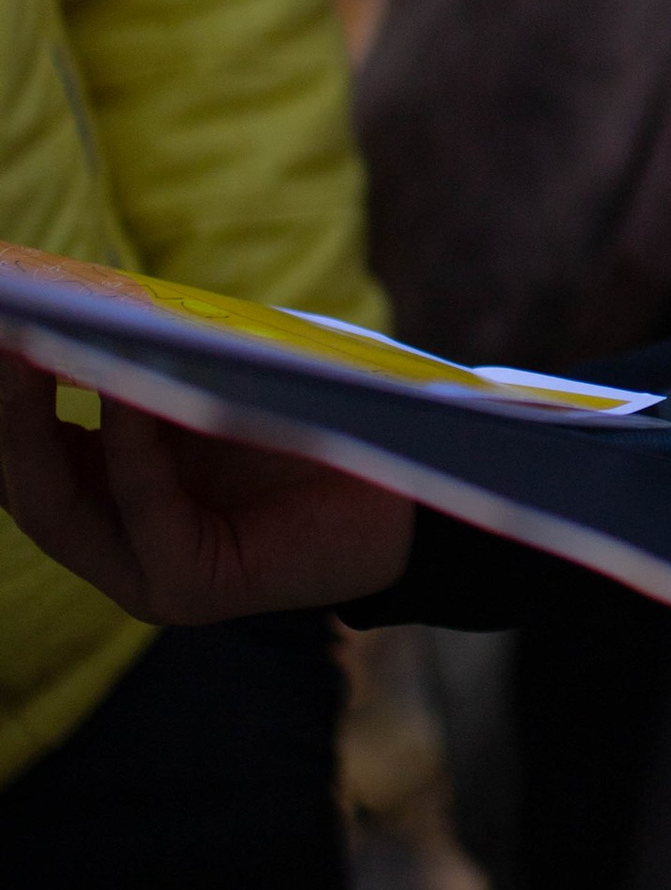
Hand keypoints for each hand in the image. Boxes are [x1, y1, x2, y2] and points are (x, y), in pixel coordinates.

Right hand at [0, 360, 412, 621]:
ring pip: (59, 506)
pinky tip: (121, 389)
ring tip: (29, 349)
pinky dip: (128, 448)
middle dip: (1, 407)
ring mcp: (144, 577)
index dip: (0, 400)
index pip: (23, 456)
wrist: (410, 487)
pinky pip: (144, 510)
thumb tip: (73, 300)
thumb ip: (143, 364)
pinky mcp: (190, 588)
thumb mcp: (210, 388)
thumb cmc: (309, 424)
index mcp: (107, 501)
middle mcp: (113, 547)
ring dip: (35, 424)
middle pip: (23, 483)